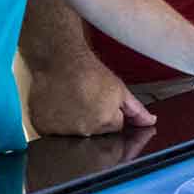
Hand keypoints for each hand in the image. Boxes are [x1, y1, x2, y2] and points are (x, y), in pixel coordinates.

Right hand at [28, 56, 156, 135]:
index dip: (112, 114)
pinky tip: (59, 106)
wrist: (60, 59)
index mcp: (105, 122)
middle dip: (95, 120)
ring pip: (74, 134)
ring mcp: (62, 131)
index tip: (102, 101)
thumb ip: (136, 110)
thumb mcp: (119, 89)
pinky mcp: (44, 127)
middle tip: (87, 99)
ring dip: (75, 123)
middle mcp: (84, 131)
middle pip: (96, 134)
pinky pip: (53, 132)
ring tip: (72, 102)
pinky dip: (56, 123)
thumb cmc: (90, 71)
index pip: (115, 128)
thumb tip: (150, 122)